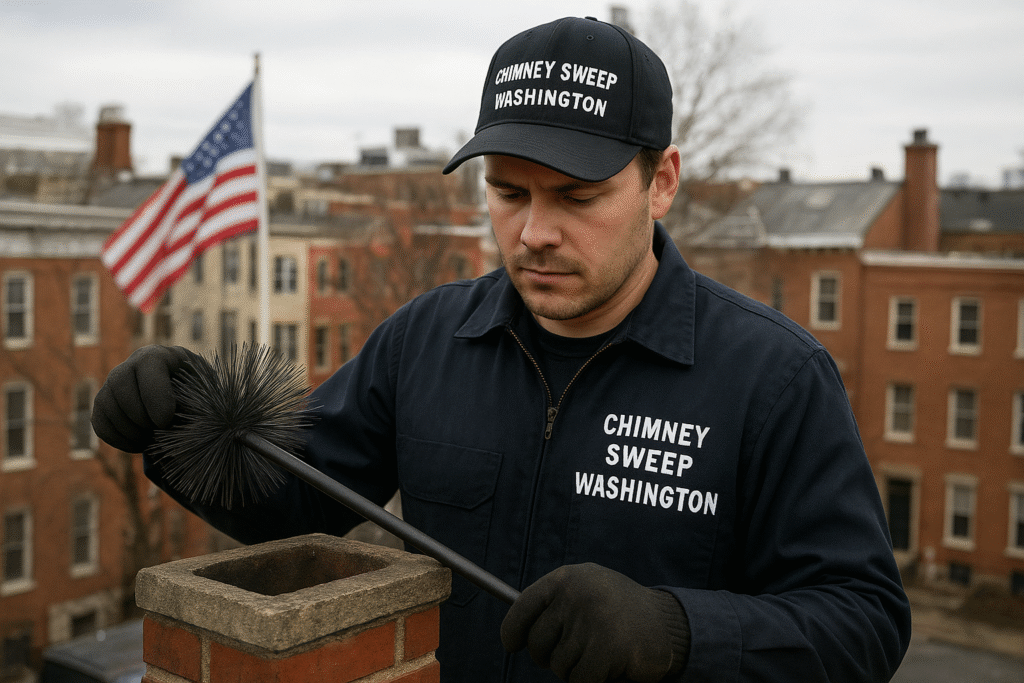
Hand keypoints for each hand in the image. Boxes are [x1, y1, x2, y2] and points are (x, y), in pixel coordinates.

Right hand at [91, 345, 200, 452]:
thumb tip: (176, 424)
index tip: (166, 420)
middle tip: (160, 431)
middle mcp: (130, 365)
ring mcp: (112, 384)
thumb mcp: (202, 391)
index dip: (154, 395)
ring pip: (107, 405)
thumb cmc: (196, 393)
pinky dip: (119, 439)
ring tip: (152, 440)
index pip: (148, 365)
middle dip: (140, 415)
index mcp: (159, 356)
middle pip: (120, 385)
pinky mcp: (103, 405)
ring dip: (130, 430)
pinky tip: (140, 445)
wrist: (184, 400)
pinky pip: (100, 423)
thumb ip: (193, 401)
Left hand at [501, 563, 689, 682]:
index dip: (512, 630)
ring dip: (576, 669)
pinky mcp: (607, 648)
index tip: (512, 644)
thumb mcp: (586, 592)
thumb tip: (515, 634)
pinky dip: (592, 680)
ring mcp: (592, 620)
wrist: (667, 624)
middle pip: (537, 644)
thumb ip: (555, 605)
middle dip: (550, 657)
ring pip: (559, 666)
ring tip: (601, 651)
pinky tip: (610, 665)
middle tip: (576, 652)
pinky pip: (579, 680)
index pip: (523, 606)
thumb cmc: (618, 611)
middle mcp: (576, 595)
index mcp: (567, 578)